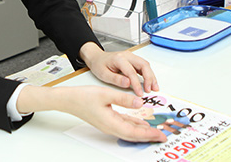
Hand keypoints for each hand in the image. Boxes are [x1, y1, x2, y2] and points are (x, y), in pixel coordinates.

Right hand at [18, 85, 167, 142]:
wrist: (68, 100)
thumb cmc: (83, 97)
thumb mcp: (105, 94)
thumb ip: (124, 99)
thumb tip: (140, 101)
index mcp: (111, 123)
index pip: (134, 132)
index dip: (149, 134)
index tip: (160, 135)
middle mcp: (111, 127)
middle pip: (134, 135)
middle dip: (149, 136)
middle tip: (163, 136)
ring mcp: (109, 125)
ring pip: (129, 131)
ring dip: (143, 131)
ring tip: (155, 131)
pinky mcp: (107, 120)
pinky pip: (124, 125)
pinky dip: (134, 125)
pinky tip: (140, 122)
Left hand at [79, 42, 158, 96]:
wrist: (96, 57)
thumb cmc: (99, 65)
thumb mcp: (103, 74)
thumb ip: (116, 79)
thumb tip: (128, 84)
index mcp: (119, 59)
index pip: (131, 72)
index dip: (137, 84)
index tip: (140, 93)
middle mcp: (127, 56)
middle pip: (143, 65)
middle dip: (149, 78)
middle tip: (150, 90)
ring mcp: (131, 57)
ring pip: (146, 65)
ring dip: (151, 76)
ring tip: (154, 88)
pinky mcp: (133, 60)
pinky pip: (144, 66)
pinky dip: (149, 74)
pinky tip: (151, 83)